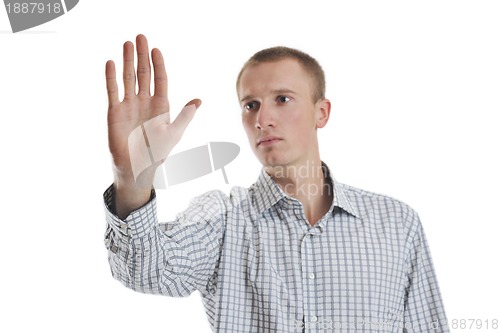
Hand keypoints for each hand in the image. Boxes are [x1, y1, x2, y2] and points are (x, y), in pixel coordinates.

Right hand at [106, 34, 200, 187]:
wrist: (137, 167)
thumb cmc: (158, 152)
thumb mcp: (174, 133)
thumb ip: (185, 115)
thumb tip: (198, 100)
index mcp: (161, 105)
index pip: (160, 79)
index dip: (158, 64)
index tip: (156, 49)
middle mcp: (145, 101)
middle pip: (143, 73)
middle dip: (142, 56)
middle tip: (140, 37)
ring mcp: (130, 105)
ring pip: (128, 78)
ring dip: (127, 61)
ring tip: (126, 44)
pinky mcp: (115, 111)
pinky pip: (113, 91)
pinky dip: (111, 77)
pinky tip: (111, 63)